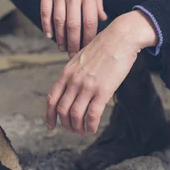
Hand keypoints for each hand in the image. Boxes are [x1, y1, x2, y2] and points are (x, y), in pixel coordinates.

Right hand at [40, 0, 107, 55]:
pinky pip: (45, 11)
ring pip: (58, 21)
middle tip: (73, 55)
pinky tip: (49, 35)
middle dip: (74, 43)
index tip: (88, 49)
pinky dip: (46, 25)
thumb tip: (102, 19)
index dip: (89, 38)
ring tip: (61, 47)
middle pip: (73, 25)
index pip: (90, 22)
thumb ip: (97, 0)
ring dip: (60, 37)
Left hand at [46, 11, 158, 134]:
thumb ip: (74, 73)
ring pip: (75, 115)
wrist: (120, 38)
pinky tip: (93, 129)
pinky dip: (91, 126)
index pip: (52, 99)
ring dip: (78, 127)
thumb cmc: (104, 47)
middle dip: (66, 124)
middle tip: (73, 129)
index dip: (49, 115)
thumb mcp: (81, 58)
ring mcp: (87, 86)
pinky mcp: (103, 91)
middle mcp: (74, 81)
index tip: (50, 126)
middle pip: (62, 110)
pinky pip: (92, 115)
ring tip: (83, 131)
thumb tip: (71, 87)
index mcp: (66, 73)